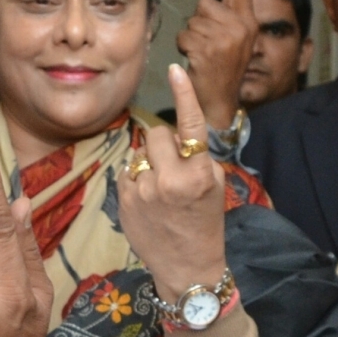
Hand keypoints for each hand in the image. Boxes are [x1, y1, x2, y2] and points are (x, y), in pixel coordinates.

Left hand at [118, 64, 227, 302]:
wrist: (187, 267)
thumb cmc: (205, 223)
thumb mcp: (214, 186)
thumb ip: (196, 156)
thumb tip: (173, 134)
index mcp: (197, 175)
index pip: (190, 126)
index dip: (184, 94)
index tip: (175, 69)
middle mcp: (168, 180)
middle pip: (157, 135)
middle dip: (165, 145)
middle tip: (175, 168)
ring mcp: (142, 191)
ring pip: (139, 153)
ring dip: (149, 163)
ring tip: (161, 191)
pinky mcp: (123, 201)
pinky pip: (126, 171)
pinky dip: (136, 179)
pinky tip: (147, 200)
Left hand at [174, 0, 255, 132]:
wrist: (219, 102)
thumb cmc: (223, 71)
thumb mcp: (235, 42)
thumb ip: (228, 18)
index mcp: (249, 23)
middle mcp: (240, 27)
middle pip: (204, 4)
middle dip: (200, 22)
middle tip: (208, 45)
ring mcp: (224, 38)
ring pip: (192, 21)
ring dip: (190, 37)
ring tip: (203, 55)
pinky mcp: (207, 49)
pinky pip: (183, 36)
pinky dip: (183, 48)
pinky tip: (194, 61)